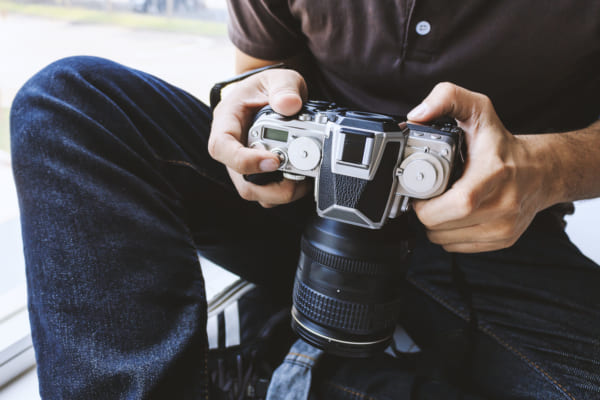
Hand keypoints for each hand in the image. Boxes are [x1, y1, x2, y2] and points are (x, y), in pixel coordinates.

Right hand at [208, 69, 310, 207]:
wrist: (271, 95)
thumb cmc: (268, 87)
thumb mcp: (278, 78)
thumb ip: (284, 87)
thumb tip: (290, 104)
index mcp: (226, 121)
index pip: (221, 147)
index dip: (244, 160)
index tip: (274, 160)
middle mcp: (231, 147)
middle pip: (240, 180)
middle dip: (269, 187)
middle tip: (297, 177)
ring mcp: (244, 164)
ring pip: (254, 191)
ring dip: (280, 193)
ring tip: (303, 179)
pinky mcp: (259, 173)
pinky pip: (267, 193)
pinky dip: (285, 191)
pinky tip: (303, 179)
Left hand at [407, 83, 554, 252]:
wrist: (540, 171)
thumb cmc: (502, 144)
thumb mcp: (477, 109)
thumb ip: (446, 98)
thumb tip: (417, 115)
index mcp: (494, 173)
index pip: (457, 203)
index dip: (427, 204)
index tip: (420, 191)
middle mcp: (503, 204)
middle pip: (441, 226)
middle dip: (424, 212)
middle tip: (425, 196)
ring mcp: (504, 226)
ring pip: (444, 240)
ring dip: (434, 224)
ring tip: (440, 203)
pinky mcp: (502, 240)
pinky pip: (456, 247)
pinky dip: (447, 234)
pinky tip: (453, 215)